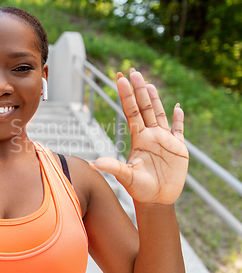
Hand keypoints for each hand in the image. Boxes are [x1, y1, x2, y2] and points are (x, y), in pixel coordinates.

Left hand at [91, 68, 188, 204]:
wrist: (156, 200)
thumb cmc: (139, 189)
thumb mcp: (126, 177)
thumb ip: (113, 167)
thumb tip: (93, 163)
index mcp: (138, 137)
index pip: (130, 111)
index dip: (126, 95)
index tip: (119, 79)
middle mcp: (150, 134)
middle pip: (144, 107)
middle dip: (139, 90)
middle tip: (133, 72)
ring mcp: (164, 140)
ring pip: (159, 113)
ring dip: (155, 99)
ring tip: (148, 83)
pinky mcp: (178, 148)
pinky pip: (179, 130)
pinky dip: (179, 119)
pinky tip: (177, 107)